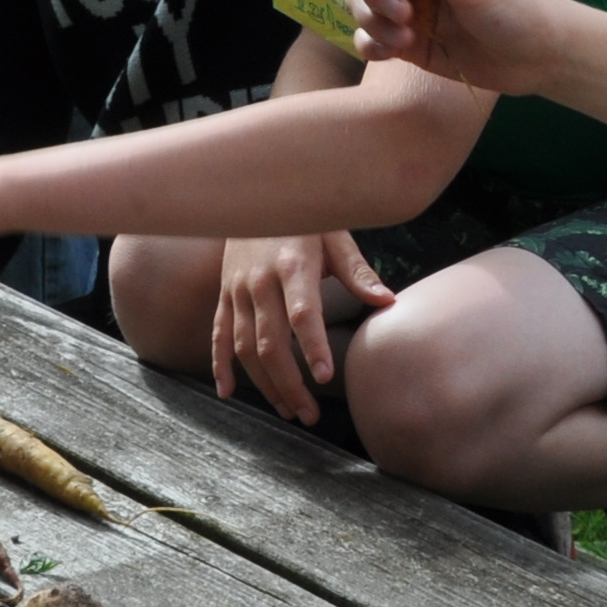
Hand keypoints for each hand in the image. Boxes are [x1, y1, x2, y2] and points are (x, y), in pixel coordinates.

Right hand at [211, 231, 389, 423]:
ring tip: (287, 411)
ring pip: (244, 347)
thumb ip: (359, 273)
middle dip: (289, 384)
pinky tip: (228, 392)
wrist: (253, 193)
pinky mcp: (224, 294)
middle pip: (269, 342)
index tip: (324, 376)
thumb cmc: (304, 217)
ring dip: (264, 384)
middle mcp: (260, 281)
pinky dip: (220, 365)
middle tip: (309, 414)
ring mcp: (236, 290)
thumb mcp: (335, 236)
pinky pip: (218, 335)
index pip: (302, 313)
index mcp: (293, 265)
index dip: (312, 346)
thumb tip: (388, 302)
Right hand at [348, 0, 567, 95]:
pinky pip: (371, 36)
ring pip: (362, 2)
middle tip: (403, 12)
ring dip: (372, 19)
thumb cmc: (519, 7)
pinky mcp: (408, 38)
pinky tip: (392, 51)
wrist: (540, 58)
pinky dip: (371, 43)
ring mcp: (410, 4)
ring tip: (407, 37)